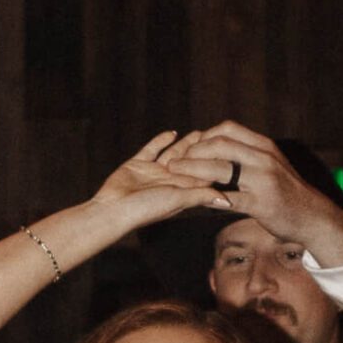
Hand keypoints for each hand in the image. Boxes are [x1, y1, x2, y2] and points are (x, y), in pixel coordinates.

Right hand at [92, 131, 227, 223]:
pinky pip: (152, 149)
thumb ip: (201, 196)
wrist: (113, 208)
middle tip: (216, 136)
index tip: (228, 151)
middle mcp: (168, 181)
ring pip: (172, 154)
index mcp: (179, 190)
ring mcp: (152, 172)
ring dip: (185, 144)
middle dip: (201, 150)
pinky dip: (161, 140)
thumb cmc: (146, 209)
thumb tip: (228, 201)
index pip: (200, 174)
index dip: (213, 163)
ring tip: (199, 132)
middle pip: (189, 162)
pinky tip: (172, 132)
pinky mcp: (137, 164)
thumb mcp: (178, 200)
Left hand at [170, 122, 342, 256]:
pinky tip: (194, 200)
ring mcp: (262, 180)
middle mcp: (263, 158)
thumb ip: (250, 154)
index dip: (204, 136)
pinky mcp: (260, 203)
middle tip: (174, 160)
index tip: (189, 146)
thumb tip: (223, 147)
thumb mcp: (272, 164)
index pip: (228, 129)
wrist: (312, 216)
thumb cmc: (288, 192)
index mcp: (264, 145)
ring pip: (220, 169)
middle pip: (220, 144)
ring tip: (176, 175)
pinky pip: (228, 198)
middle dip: (192, 151)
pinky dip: (208, 197)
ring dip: (193, 171)